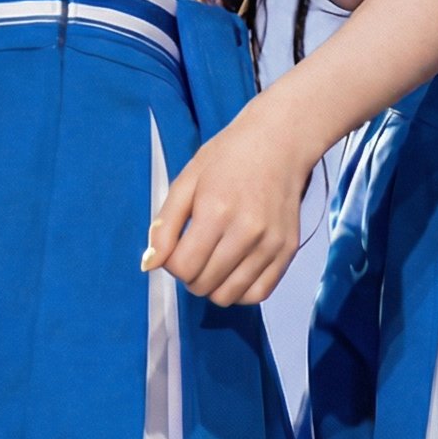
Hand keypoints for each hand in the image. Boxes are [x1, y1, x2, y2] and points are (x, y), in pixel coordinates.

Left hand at [141, 96, 315, 305]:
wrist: (280, 141)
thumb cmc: (229, 156)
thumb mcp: (188, 179)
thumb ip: (165, 224)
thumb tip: (149, 264)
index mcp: (216, 211)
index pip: (183, 267)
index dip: (171, 263)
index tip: (176, 247)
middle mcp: (247, 232)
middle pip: (203, 285)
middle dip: (189, 275)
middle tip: (194, 251)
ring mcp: (271, 244)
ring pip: (229, 296)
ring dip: (213, 286)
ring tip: (213, 261)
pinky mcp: (288, 251)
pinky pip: (258, 294)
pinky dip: (240, 291)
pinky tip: (234, 270)